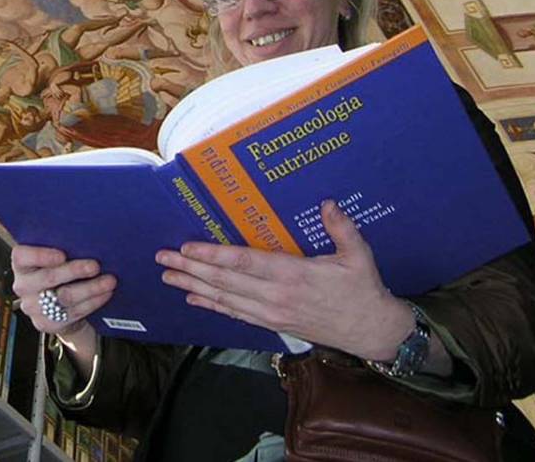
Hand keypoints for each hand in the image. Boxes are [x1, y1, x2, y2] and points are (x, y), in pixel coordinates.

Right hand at [12, 244, 114, 344]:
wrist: (53, 304)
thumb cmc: (56, 270)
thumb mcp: (51, 257)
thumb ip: (59, 247)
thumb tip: (84, 238)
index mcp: (21, 265)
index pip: (22, 257)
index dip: (41, 255)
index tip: (62, 254)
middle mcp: (23, 286)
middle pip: (48, 277)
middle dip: (75, 270)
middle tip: (95, 266)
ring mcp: (33, 307)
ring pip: (65, 297)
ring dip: (91, 288)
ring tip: (109, 281)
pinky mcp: (47, 323)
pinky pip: (73, 312)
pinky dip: (93, 302)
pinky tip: (105, 294)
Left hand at [156, 200, 414, 360]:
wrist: (373, 332)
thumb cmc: (363, 291)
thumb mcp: (359, 256)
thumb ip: (342, 228)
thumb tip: (328, 203)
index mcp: (293, 275)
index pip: (244, 263)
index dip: (213, 255)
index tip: (187, 246)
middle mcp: (276, 296)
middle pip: (225, 281)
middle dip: (191, 268)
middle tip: (162, 258)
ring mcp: (272, 313)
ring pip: (224, 299)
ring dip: (194, 287)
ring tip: (168, 276)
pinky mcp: (274, 324)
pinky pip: (236, 314)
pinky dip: (212, 306)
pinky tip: (193, 299)